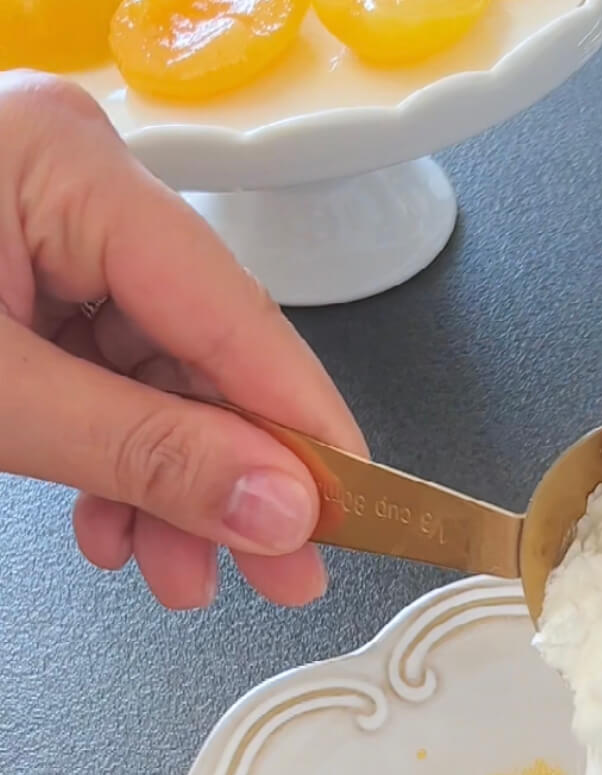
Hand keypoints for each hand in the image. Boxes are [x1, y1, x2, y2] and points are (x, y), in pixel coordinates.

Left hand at [0, 72, 365, 609]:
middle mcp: (67, 177)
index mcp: (65, 165)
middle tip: (282, 577)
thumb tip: (280, 505)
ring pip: (158, 371)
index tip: (362, 515)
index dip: (304, 426)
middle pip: (204, 346)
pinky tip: (115, 524)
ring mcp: (39, 220)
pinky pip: (103, 368)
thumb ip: (146, 453)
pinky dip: (117, 455)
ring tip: (176, 576)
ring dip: (173, 484)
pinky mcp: (14, 268)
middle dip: (236, 476)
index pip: (234, 311)